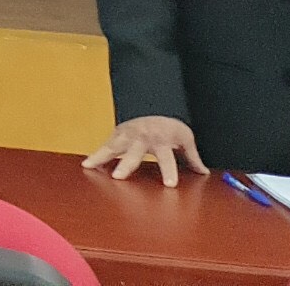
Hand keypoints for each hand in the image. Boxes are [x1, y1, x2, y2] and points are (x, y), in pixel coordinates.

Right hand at [83, 115, 206, 186]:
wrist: (153, 104)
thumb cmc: (170, 126)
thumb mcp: (185, 138)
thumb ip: (192, 156)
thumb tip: (203, 172)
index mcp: (160, 139)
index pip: (166, 157)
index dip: (168, 170)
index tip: (169, 184)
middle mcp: (141, 137)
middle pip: (133, 152)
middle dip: (126, 164)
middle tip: (118, 176)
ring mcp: (126, 135)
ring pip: (113, 146)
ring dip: (102, 156)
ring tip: (91, 166)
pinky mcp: (117, 135)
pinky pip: (105, 146)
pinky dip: (96, 155)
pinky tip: (86, 164)